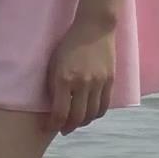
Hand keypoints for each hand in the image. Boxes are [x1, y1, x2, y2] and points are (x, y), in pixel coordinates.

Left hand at [46, 19, 116, 135]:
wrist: (94, 28)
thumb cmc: (69, 44)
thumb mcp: (54, 63)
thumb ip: (54, 85)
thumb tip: (55, 106)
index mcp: (65, 78)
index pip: (60, 112)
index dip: (53, 125)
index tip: (49, 128)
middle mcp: (83, 83)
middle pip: (77, 117)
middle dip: (68, 127)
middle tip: (63, 129)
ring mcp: (99, 83)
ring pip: (92, 114)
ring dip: (83, 122)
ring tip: (76, 122)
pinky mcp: (110, 81)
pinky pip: (104, 106)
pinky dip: (96, 114)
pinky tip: (90, 114)